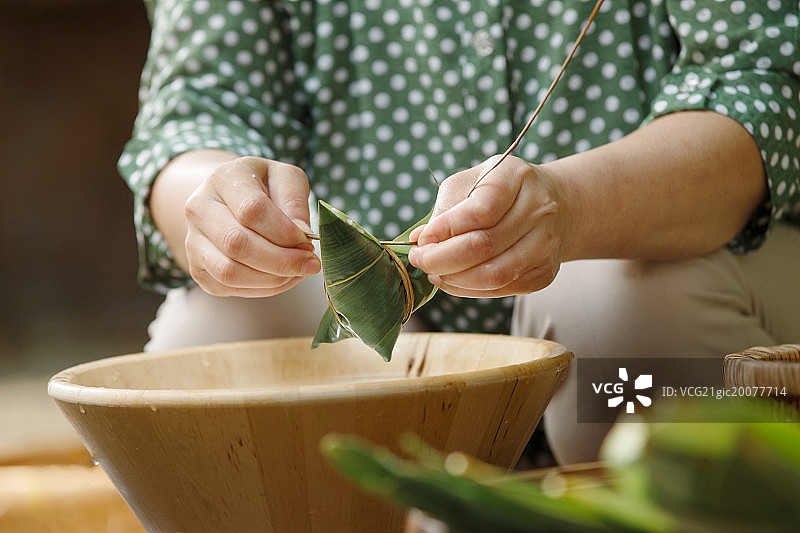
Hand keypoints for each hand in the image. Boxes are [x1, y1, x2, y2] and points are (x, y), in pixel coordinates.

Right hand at [184, 156, 319, 296]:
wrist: (228, 200)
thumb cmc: (263, 187)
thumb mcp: (286, 179)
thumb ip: (295, 202)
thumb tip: (302, 233)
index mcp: (223, 179)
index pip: (251, 210)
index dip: (284, 232)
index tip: (308, 241)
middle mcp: (199, 209)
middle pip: (237, 244)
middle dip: (281, 261)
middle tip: (310, 263)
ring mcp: (193, 240)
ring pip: (229, 271)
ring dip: (271, 279)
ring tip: (297, 272)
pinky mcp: (196, 268)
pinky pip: (227, 287)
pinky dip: (260, 289)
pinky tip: (280, 278)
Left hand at [408, 155, 567, 297]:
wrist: (554, 205)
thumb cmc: (501, 191)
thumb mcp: (471, 182)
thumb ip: (445, 208)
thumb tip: (420, 238)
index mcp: (517, 178)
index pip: (480, 212)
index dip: (445, 230)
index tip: (422, 239)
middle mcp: (539, 211)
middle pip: (484, 247)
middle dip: (441, 259)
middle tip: (419, 260)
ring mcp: (546, 245)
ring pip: (493, 275)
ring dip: (454, 280)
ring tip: (434, 272)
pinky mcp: (544, 273)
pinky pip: (501, 290)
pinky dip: (470, 289)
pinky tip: (454, 279)